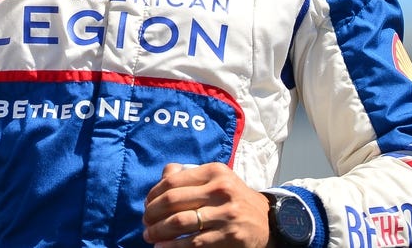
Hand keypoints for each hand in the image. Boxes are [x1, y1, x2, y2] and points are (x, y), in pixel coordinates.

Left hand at [142, 162, 272, 246]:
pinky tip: (162, 247)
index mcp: (215, 171)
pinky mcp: (228, 237)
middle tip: (145, 222)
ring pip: (179, 222)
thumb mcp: (217, 179)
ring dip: (158, 231)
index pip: (173, 181)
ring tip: (150, 236)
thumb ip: (189, 174)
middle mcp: (221, 190)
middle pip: (173, 201)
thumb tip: (162, 176)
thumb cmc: (233, 198)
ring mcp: (226, 214)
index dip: (153, 194)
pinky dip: (172, 247)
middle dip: (152, 214)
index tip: (146, 204)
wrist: (266, 221)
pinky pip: (193, 243)